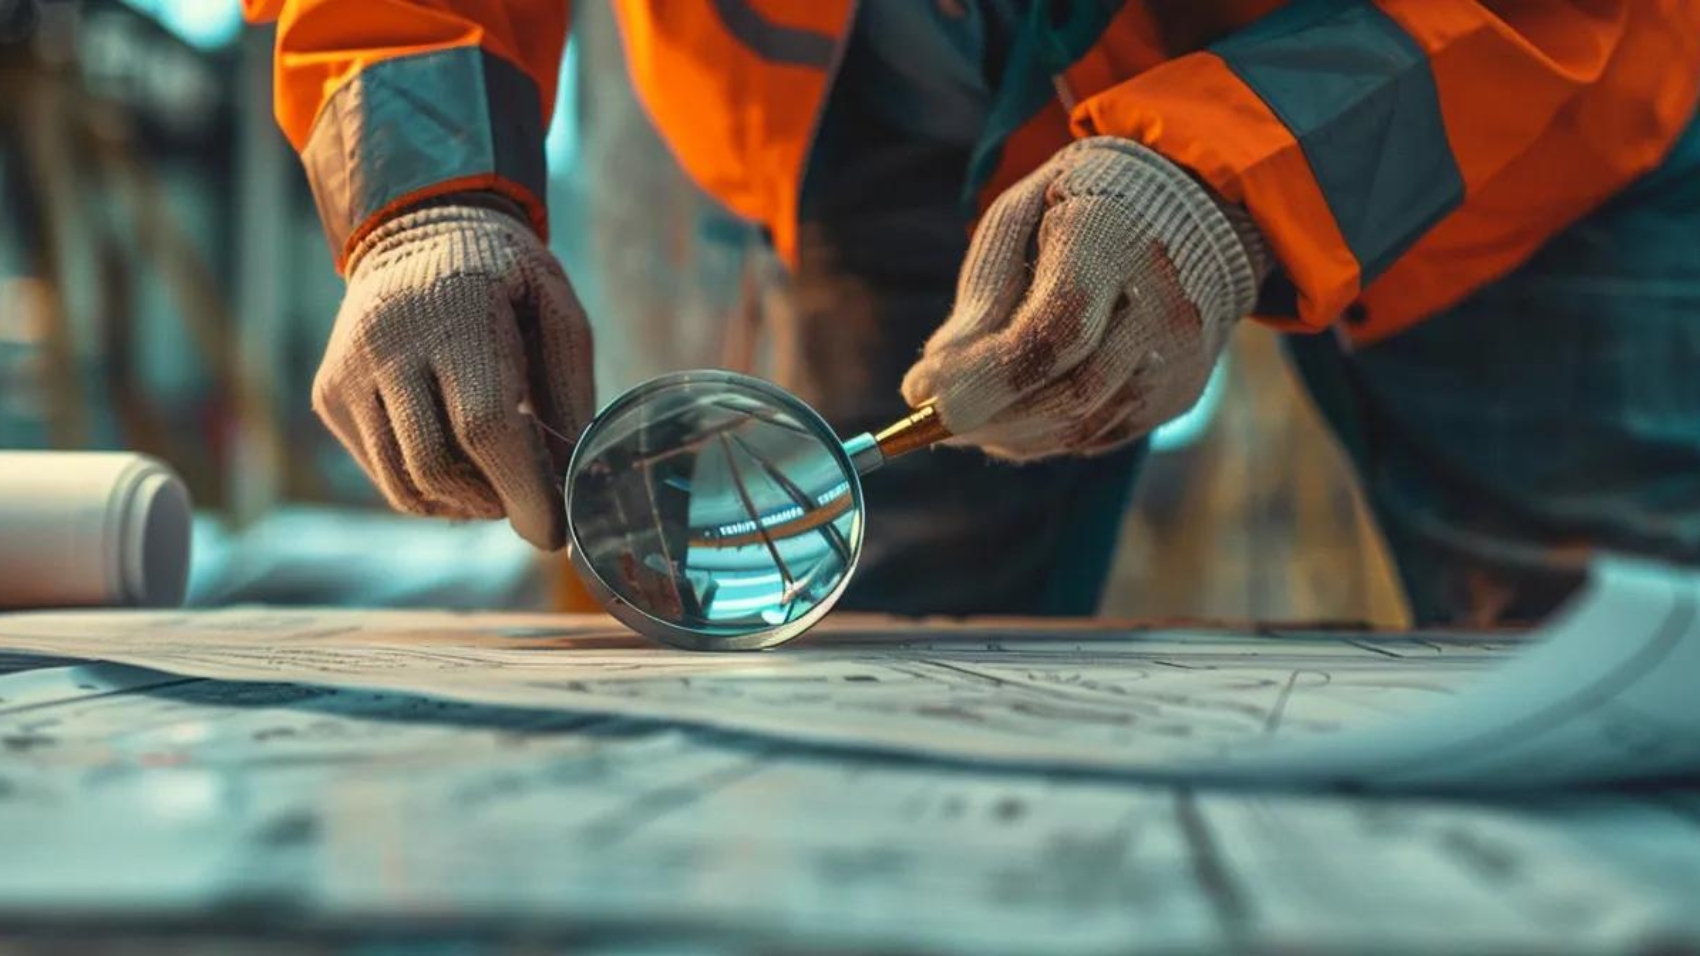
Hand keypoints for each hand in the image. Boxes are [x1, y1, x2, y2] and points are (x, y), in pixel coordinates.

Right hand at [313, 201, 595, 548]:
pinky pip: (383, 473)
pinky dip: (428, 487)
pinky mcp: (329, 397)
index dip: (523, 490)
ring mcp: (349, 375)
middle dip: (495, 503)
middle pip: (439, 467)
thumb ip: (570, 390)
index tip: (553, 532)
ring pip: (405, 484)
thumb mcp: (557, 309)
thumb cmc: (504, 276)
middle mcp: (388, 346)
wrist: (417, 231)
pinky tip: (459, 456)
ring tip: (498, 477)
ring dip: (463, 504)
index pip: (485, 427)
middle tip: (531, 497)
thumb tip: (573, 479)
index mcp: (456, 316)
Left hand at [902, 137, 1267, 460]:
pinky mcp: (1178, 393)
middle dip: (985, 414)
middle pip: (1068, 393)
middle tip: (929, 411)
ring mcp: (1180, 359)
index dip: (982, 375)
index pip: (1055, 333)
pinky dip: (1039, 437)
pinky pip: (1096, 436)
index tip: (918, 390)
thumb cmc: (1086, 204)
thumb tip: (927, 387)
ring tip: (959, 414)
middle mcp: (1165, 307)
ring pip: (1079, 428)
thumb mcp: (1022, 215)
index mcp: (1119, 240)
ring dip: (1004, 433)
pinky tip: (1005, 415)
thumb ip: (979, 294)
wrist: (1195, 206)